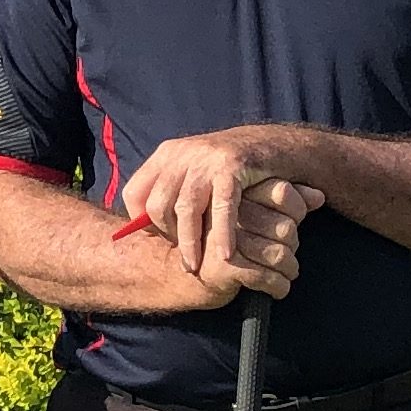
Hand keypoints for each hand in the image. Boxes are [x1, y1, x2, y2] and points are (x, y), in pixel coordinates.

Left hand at [114, 129, 313, 302]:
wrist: (276, 144)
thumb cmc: (232, 169)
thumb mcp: (195, 172)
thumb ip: (171, 192)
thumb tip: (141, 229)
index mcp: (167, 154)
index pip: (134, 192)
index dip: (139, 221)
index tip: (156, 240)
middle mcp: (182, 153)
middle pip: (157, 204)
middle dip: (167, 235)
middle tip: (181, 254)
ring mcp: (207, 159)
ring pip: (186, 208)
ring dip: (189, 242)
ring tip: (193, 266)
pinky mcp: (234, 166)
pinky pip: (222, 207)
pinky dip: (222, 234)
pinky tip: (224, 255)